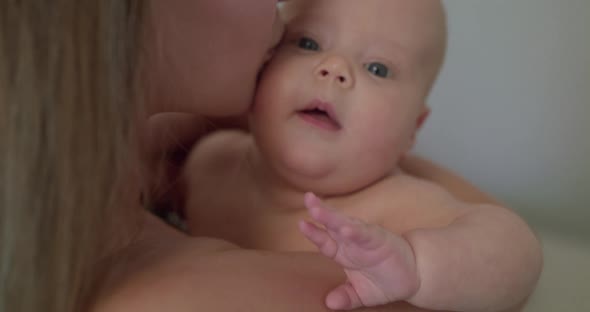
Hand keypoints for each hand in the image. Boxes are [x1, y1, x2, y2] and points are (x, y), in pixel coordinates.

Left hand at [299, 193, 419, 309]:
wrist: (414, 277)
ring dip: (332, 217)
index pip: (325, 241)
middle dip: (319, 212)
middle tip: (308, 199)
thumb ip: (346, 297)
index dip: (313, 233)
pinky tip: (345, 229)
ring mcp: (366, 238)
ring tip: (317, 210)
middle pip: (332, 225)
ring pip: (346, 224)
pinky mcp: (380, 240)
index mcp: (344, 253)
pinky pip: (366, 234)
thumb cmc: (386, 281)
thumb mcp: (362, 294)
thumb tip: (330, 303)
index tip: (301, 223)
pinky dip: (356, 231)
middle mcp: (352, 242)